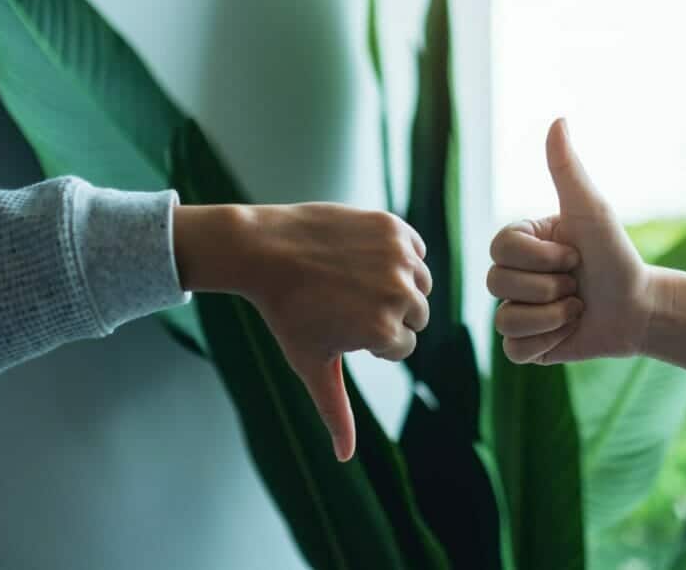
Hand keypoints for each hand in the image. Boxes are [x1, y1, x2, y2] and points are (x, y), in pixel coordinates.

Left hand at [174, 203, 430, 460]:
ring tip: (354, 278)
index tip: (339, 323)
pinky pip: (416, 250)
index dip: (371, 339)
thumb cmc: (287, 313)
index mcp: (384, 332)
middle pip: (417, 315)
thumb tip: (344, 458)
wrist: (265, 250)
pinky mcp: (395, 228)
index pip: (403, 346)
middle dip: (387, 312)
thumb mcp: (312, 364)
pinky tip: (362, 255)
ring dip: (397, 283)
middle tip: (345, 300)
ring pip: (421, 283)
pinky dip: (398, 254)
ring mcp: (398, 258)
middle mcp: (399, 294)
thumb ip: (335, 410)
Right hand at [488, 118, 653, 363]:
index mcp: (519, 242)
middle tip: (576, 283)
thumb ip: (567, 169)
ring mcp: (516, 310)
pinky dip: (548, 342)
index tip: (573, 255)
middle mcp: (511, 275)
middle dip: (549, 287)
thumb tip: (558, 120)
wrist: (640, 308)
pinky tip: (568, 331)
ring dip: (553, 317)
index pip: (500, 250)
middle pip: (497, 284)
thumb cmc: (615, 255)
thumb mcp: (591, 210)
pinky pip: (514, 351)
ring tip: (576, 308)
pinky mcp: (525, 345)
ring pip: (505, 321)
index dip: (540, 258)